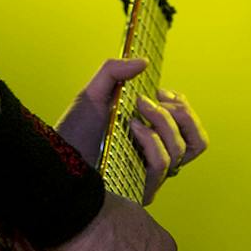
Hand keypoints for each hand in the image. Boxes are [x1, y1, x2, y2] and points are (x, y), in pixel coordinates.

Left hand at [54, 59, 210, 202]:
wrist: (53, 159)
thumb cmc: (73, 132)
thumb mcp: (93, 94)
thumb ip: (114, 71)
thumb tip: (144, 62)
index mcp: (153, 139)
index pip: (191, 129)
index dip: (184, 107)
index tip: (162, 90)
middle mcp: (156, 158)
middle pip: (198, 143)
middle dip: (183, 113)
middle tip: (154, 98)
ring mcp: (150, 175)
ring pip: (182, 150)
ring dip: (163, 121)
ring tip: (136, 110)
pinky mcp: (140, 187)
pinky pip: (163, 163)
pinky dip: (152, 140)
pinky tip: (133, 127)